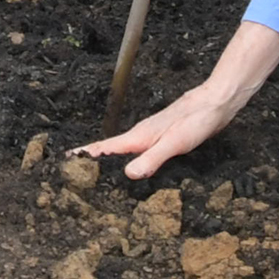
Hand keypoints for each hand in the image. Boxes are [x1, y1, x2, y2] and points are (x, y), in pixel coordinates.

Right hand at [85, 24, 278, 178]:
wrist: (216, 103)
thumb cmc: (196, 121)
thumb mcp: (174, 143)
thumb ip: (152, 158)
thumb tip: (128, 174)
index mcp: (138, 137)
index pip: (104, 148)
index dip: (84, 155)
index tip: (62, 163)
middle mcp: (141, 136)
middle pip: (109, 150)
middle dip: (89, 161)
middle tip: (71, 176)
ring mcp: (151, 137)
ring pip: (123, 151)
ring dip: (107, 161)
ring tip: (94, 175)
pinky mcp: (162, 139)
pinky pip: (137, 152)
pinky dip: (127, 160)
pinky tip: (131, 168)